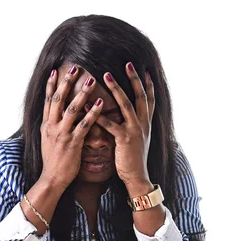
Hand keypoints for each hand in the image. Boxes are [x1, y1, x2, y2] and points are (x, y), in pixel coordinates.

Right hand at [40, 65, 104, 188]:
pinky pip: (83, 125)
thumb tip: (54, 113)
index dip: (51, 84)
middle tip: (75, 67)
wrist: (52, 179)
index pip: (47, 100)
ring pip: (71, 109)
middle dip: (66, 82)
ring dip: (82, 93)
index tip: (56, 70)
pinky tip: (100, 103)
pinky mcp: (72, 143)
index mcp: (46, 124)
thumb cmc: (53, 160)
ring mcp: (61, 134)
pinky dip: (92, 113)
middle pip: (58, 99)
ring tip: (92, 80)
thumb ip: (52, 125)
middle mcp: (51, 126)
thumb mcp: (48, 139)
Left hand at [86, 62, 154, 192]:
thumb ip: (133, 125)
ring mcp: (135, 131)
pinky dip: (99, 115)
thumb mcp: (137, 138)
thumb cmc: (133, 159)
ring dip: (116, 89)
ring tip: (106, 75)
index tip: (143, 70)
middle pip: (140, 96)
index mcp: (146, 123)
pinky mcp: (125, 139)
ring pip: (126, 105)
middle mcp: (143, 124)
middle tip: (128, 64)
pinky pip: (111, 124)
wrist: (137, 177)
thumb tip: (128, 114)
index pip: (149, 99)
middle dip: (134, 79)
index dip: (147, 84)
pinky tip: (90, 106)